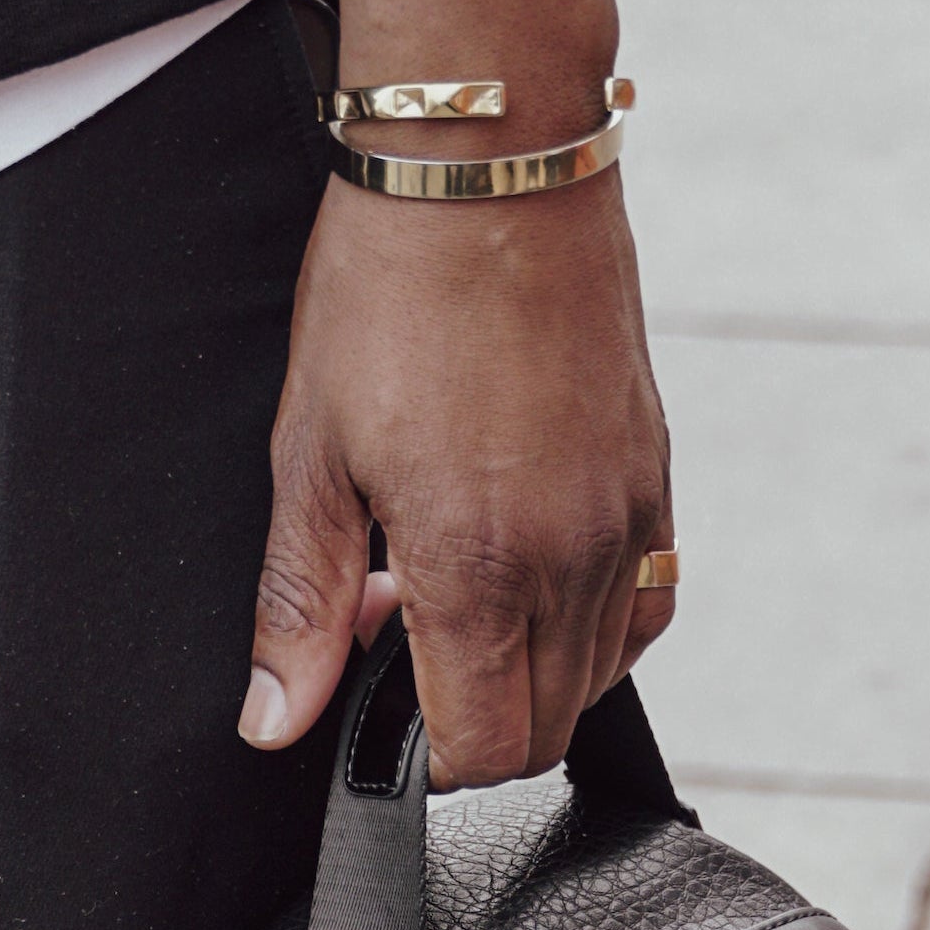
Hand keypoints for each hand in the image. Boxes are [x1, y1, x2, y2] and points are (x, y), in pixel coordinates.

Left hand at [241, 3, 672, 789]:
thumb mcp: (311, 461)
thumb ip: (298, 609)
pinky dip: (592, 624)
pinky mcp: (654, 481)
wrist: (490, 171)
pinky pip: (645, 604)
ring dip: (529, 669)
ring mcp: (624, 522)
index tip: (390, 709)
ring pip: (596, 677)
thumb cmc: (393, 292)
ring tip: (461, 587)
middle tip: (410, 638)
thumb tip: (275, 719)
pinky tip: (533, 573)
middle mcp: (569, 560)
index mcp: (478, 569)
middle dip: (475, 719)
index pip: (483, 752)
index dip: (429, 758)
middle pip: (544, 732)